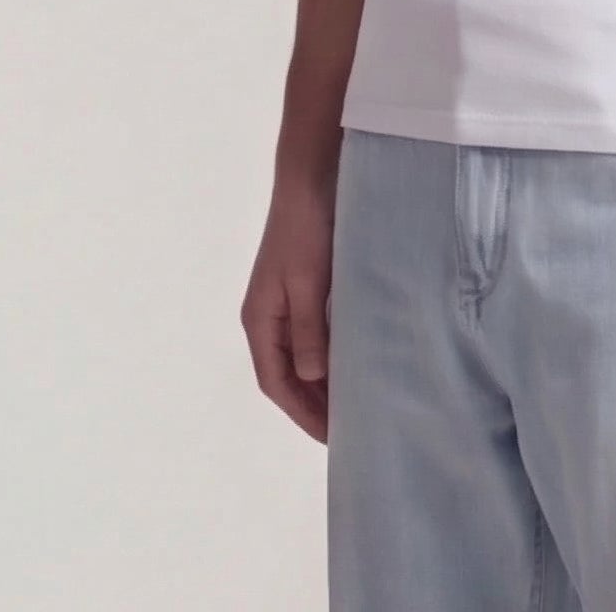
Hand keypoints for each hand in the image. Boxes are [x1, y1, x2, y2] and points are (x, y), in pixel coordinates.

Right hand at [240, 171, 336, 443]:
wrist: (311, 177)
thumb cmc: (306, 229)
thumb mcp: (308, 283)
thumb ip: (308, 331)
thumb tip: (312, 378)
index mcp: (260, 319)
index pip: (275, 382)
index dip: (302, 412)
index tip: (332, 437)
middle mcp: (269, 316)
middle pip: (287, 374)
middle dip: (313, 404)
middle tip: (349, 429)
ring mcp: (286, 302)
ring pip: (302, 356)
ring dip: (323, 382)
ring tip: (354, 404)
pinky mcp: (306, 288)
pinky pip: (316, 334)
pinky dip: (332, 354)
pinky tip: (355, 362)